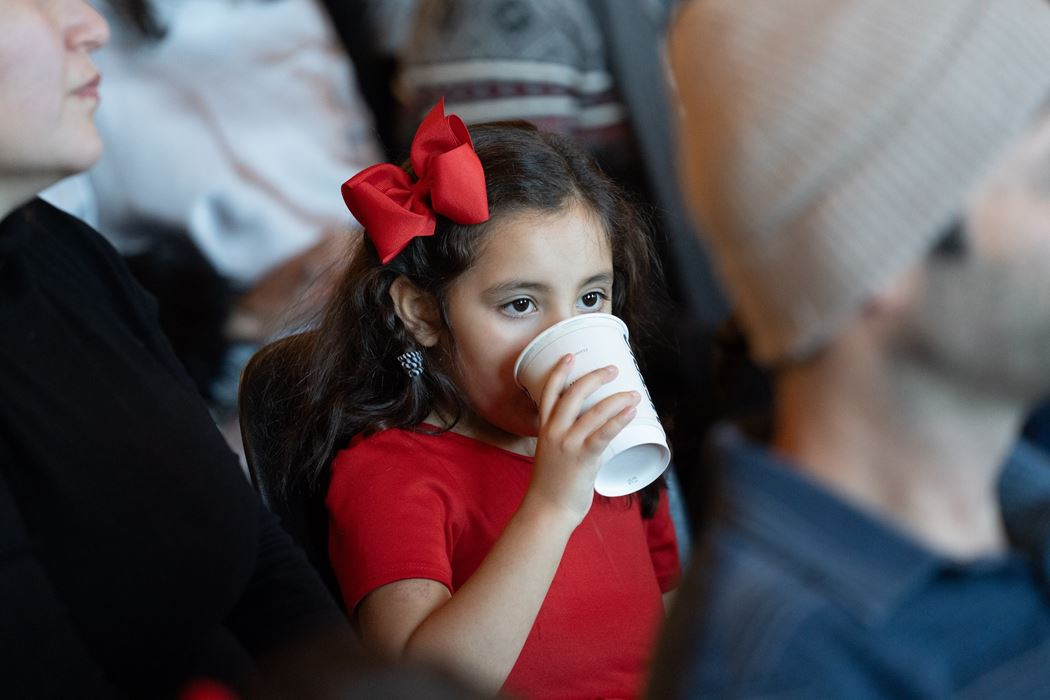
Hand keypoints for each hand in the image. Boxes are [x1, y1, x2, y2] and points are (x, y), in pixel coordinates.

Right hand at [525, 354, 640, 526]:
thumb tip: (588, 436)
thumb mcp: (550, 456)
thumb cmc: (551, 487)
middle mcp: (555, 432)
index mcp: (545, 430)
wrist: (546, 511)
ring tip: (633, 393)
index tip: (569, 356)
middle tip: (613, 369)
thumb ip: (564, 442)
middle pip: (574, 394)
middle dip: (594, 377)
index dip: (558, 372)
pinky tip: (630, 410)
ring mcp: (568, 444)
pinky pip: (604, 433)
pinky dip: (618, 419)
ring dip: (617, 398)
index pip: (548, 393)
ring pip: (594, 411)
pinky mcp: (583, 458)